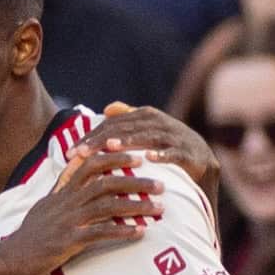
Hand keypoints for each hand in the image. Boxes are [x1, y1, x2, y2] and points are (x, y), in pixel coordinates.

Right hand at [0, 150, 162, 274]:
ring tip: (159, 208)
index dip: (115, 157)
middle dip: (136, 181)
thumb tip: (72, 169)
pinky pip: (100, 232)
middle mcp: (67, 202)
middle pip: (106, 182)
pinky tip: (140, 232)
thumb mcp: (44, 204)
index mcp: (63, 192)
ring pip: (108, 205)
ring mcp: (68, 220)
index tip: (138, 155)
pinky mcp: (69, 241)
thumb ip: (61, 186)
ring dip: (137, 206)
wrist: (10, 258)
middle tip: (161, 184)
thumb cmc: (29, 234)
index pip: (91, 164)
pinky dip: (122, 231)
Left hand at [69, 103, 220, 190]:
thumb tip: (109, 108)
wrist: (204, 167)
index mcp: (148, 117)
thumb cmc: (167, 151)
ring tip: (110, 148)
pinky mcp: (194, 155)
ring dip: (130, 142)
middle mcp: (162, 123)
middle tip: (80, 153)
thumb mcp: (148, 135)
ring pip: (150, 138)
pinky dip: (164, 156)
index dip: (92, 136)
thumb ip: (129, 121)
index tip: (70, 152)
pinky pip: (177, 154)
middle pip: (127, 129)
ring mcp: (179, 138)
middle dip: (102, 140)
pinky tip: (149, 160)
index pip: (114, 124)